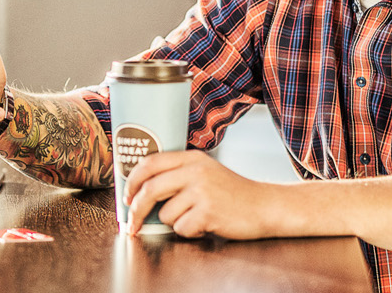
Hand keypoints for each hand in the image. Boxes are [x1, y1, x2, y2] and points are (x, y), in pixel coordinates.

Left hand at [124, 150, 279, 239]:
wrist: (265, 206)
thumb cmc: (233, 193)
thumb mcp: (206, 172)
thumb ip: (179, 174)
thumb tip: (142, 191)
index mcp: (192, 158)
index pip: (150, 163)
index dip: (132, 181)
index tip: (126, 196)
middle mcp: (196, 171)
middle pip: (150, 189)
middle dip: (136, 210)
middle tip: (132, 223)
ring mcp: (202, 191)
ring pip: (165, 214)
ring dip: (175, 222)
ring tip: (196, 217)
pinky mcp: (209, 211)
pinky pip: (181, 228)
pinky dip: (189, 232)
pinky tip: (206, 224)